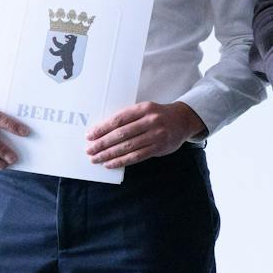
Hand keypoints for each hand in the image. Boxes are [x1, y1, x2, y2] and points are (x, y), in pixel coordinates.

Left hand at [86, 102, 204, 167]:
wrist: (183, 120)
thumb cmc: (157, 115)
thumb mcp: (144, 110)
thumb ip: (127, 118)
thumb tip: (102, 133)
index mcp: (144, 108)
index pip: (119, 120)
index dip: (102, 129)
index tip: (90, 136)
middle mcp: (151, 121)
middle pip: (121, 134)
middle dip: (102, 143)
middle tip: (89, 150)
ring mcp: (157, 135)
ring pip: (128, 147)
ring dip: (109, 154)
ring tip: (96, 158)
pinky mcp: (159, 147)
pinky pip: (137, 156)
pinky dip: (121, 161)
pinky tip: (110, 163)